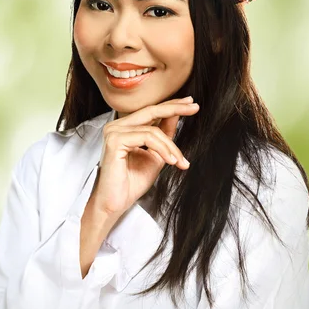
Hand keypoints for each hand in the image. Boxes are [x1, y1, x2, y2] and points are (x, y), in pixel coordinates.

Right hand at [91, 97, 199, 215]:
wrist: (115, 204)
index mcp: (125, 128)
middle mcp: (117, 126)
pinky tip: (171, 160)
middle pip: (151, 110)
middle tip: (194, 108)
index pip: (150, 112)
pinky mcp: (114, 141)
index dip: (171, 106)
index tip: (190, 104)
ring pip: (152, 130)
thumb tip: (176, 115)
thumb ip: (164, 136)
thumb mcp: (156, 155)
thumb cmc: (131, 183)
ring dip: (171, 146)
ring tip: (180, 161)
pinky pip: (146, 138)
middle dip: (175, 108)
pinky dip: (162, 149)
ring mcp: (113, 132)